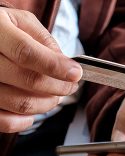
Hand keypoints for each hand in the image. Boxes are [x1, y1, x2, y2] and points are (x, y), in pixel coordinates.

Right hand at [0, 8, 81, 132]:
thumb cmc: (2, 29)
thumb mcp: (22, 22)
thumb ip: (44, 41)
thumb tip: (66, 64)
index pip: (26, 53)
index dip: (56, 66)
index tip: (76, 74)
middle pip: (28, 81)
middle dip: (59, 87)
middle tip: (71, 86)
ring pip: (19, 103)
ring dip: (47, 104)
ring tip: (56, 96)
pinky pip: (2, 120)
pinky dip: (23, 122)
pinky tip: (33, 112)